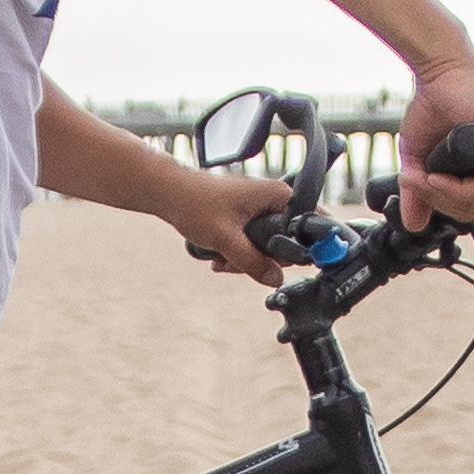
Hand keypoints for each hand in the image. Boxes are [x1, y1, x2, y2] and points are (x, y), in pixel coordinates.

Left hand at [168, 168, 285, 282]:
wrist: (167, 193)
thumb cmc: (195, 203)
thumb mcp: (227, 239)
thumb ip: (254, 262)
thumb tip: (275, 279)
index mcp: (280, 196)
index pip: (306, 229)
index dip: (291, 251)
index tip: (270, 262)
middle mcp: (273, 200)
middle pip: (283, 242)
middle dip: (259, 259)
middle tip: (235, 261)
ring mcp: (259, 209)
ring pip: (264, 246)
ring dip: (244, 259)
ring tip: (222, 258)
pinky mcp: (246, 216)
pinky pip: (250, 242)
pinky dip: (236, 252)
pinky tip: (219, 256)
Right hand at [392, 54, 473, 228]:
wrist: (440, 76)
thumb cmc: (434, 108)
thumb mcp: (418, 161)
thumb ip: (417, 194)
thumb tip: (413, 224)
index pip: (466, 209)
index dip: (437, 204)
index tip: (415, 188)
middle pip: (471, 211)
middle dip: (435, 201)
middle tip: (415, 183)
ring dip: (441, 195)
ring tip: (423, 178)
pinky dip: (454, 188)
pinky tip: (437, 176)